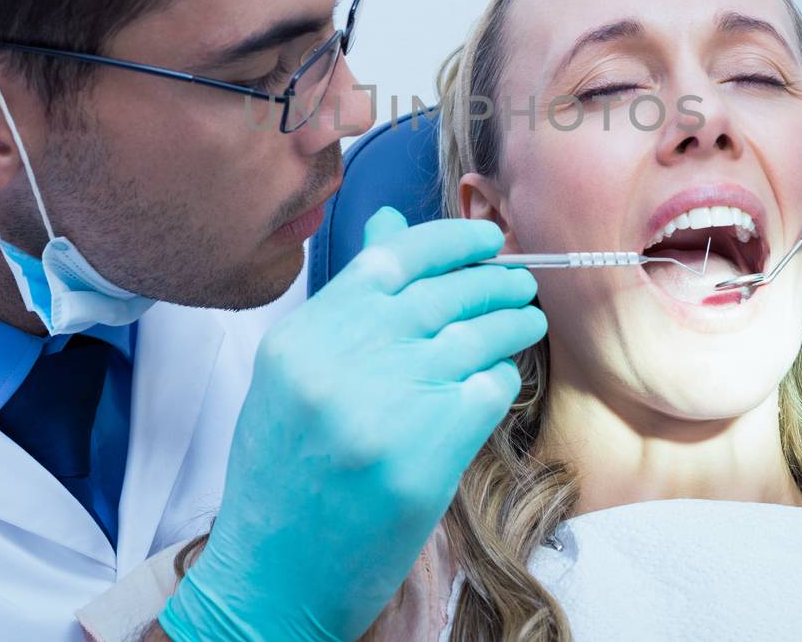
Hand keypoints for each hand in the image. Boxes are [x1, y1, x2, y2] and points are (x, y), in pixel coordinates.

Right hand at [159, 207, 545, 641]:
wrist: (274, 576)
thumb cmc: (285, 474)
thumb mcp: (296, 376)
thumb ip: (348, 303)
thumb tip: (391, 225)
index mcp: (303, 337)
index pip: (392, 258)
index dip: (450, 240)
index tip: (486, 238)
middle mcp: (340, 362)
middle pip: (441, 296)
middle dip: (493, 282)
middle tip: (520, 282)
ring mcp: (384, 407)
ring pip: (473, 339)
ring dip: (511, 324)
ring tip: (527, 320)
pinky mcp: (424, 454)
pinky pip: (486, 392)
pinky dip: (500, 380)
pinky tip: (499, 381)